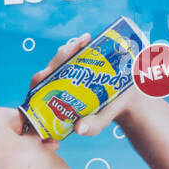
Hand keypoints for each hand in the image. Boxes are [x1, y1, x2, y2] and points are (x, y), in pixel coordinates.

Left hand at [27, 33, 142, 137]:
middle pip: (53, 67)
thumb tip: (78, 129)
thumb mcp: (100, 122)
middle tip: (68, 51)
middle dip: (58, 58)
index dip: (39, 79)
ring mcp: (71, 70)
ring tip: (81, 42)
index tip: (44, 73)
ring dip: (70, 48)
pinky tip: (87, 38)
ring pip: (63, 56)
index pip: (40, 87)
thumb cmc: (109, 111)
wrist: (129, 99)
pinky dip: (80, 44)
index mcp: (57, 96)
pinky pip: (77, 50)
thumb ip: (92, 126)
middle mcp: (61, 81)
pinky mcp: (82, 60)